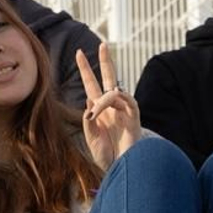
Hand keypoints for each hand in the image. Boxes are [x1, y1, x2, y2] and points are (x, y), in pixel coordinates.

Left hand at [77, 43, 140, 171]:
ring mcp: (124, 110)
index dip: (86, 69)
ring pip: (114, 91)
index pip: (92, 84)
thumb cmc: (106, 155)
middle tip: (103, 44)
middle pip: (110, 77)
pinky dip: (113, 103)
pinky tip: (104, 110)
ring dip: (102, 101)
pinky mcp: (134, 117)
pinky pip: (126, 101)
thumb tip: (90, 100)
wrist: (120, 168)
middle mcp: (112, 106)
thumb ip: (88, 121)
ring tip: (94, 116)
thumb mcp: (90, 137)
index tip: (79, 53)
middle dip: (106, 61)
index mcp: (99, 109)